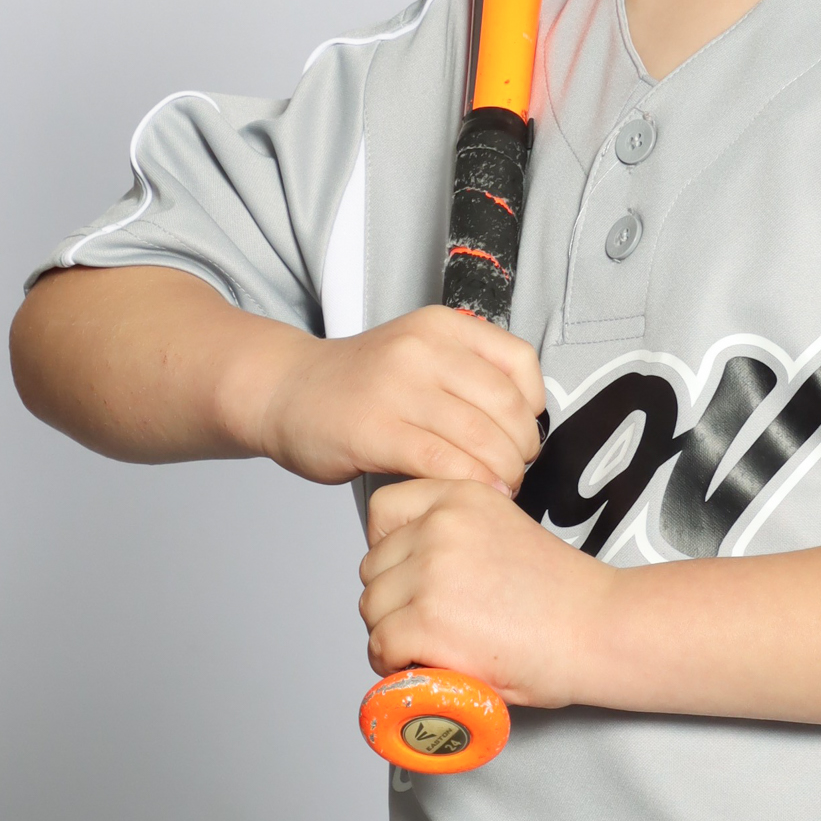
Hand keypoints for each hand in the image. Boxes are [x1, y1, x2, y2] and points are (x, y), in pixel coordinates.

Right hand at [256, 306, 545, 489]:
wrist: (286, 391)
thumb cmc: (359, 385)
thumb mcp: (419, 354)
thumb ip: (467, 374)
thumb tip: (526, 421)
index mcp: (441, 327)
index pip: (519, 361)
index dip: (534, 406)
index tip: (526, 431)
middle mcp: (422, 349)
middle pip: (505, 405)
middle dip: (523, 448)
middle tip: (517, 470)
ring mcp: (397, 387)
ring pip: (479, 436)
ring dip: (502, 472)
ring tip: (499, 487)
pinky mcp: (375, 430)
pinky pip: (442, 461)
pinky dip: (469, 482)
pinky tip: (474, 494)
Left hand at [359, 478, 615, 706]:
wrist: (600, 629)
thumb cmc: (563, 595)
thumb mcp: (504, 529)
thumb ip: (457, 534)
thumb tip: (410, 565)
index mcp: (461, 497)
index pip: (383, 511)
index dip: (389, 549)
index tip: (406, 574)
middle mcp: (440, 527)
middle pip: (373, 567)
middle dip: (393, 598)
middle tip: (428, 620)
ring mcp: (431, 573)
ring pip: (372, 609)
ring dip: (392, 633)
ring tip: (432, 646)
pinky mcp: (426, 623)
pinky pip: (381, 646)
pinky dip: (395, 664)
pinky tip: (427, 666)